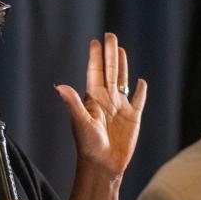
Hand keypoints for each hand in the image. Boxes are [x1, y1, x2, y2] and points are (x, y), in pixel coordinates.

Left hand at [54, 33, 147, 176]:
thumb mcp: (80, 122)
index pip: (95, 72)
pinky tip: (140, 81)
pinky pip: (138, 100)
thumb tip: (59, 86)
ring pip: (122, 80)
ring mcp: (120, 108)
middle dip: (110, 53)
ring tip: (121, 50)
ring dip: (122, 65)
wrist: (104, 164)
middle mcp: (106, 100)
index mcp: (93, 99)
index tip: (95, 41)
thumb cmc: (88, 146)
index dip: (96, 57)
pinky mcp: (133, 117)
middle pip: (110, 71)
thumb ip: (72, 103)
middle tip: (110, 35)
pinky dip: (140, 90)